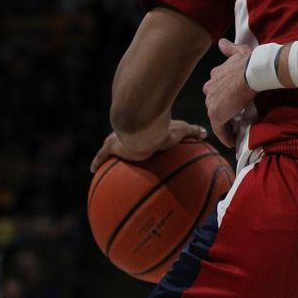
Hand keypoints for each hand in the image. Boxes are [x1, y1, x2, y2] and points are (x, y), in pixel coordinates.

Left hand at [89, 119, 207, 171]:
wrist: (145, 130)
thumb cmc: (164, 129)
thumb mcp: (182, 131)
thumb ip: (193, 132)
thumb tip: (206, 132)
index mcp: (146, 128)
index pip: (142, 129)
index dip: (141, 132)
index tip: (141, 135)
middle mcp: (129, 132)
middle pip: (124, 136)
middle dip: (121, 141)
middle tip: (120, 147)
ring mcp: (118, 139)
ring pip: (110, 144)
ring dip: (107, 151)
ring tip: (102, 161)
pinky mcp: (111, 147)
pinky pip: (102, 155)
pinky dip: (97, 161)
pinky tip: (92, 169)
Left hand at [203, 38, 255, 146]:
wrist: (252, 72)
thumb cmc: (249, 62)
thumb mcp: (239, 51)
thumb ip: (229, 48)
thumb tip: (222, 42)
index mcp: (214, 75)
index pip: (216, 89)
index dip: (224, 97)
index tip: (232, 103)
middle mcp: (209, 89)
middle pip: (214, 103)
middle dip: (223, 110)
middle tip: (235, 118)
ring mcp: (211, 102)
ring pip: (217, 116)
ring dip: (225, 124)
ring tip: (235, 131)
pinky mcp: (216, 114)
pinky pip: (219, 129)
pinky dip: (225, 136)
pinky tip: (232, 142)